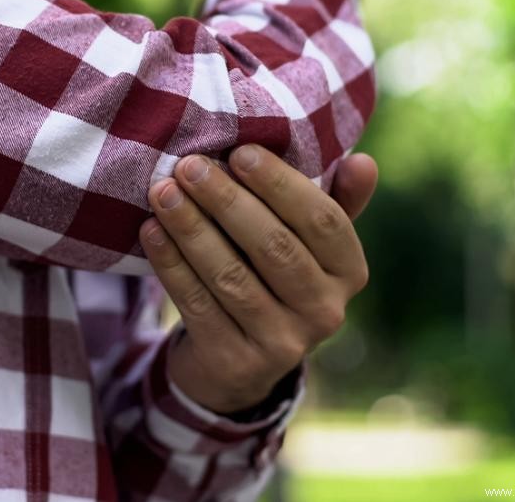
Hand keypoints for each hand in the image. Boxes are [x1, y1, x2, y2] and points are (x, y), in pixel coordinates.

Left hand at [139, 148, 376, 413]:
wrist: (238, 362)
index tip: (240, 151)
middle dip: (226, 201)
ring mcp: (283, 343)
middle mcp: (326, 312)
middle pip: (274, 247)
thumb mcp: (306, 243)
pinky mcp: (236, 363)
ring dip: (192, 229)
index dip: (281, 184)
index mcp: (350, 272)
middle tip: (188, 166)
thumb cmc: (272, 276)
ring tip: (162, 192)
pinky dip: (172, 264)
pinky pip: (198, 305)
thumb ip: (332, 201)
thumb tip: (363, 160)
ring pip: (231, 276)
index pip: (324, 220)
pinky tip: (150, 231)